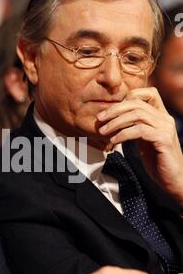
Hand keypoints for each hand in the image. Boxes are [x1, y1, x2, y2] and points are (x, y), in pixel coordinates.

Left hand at [97, 88, 182, 206]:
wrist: (174, 180)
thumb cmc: (158, 162)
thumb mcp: (144, 140)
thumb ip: (135, 128)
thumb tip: (115, 121)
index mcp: (161, 116)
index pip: (148, 93)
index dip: (128, 97)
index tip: (110, 111)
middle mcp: (165, 118)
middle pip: (137, 103)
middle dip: (115, 110)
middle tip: (100, 119)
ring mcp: (165, 128)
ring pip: (137, 115)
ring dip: (116, 122)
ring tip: (103, 132)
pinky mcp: (163, 139)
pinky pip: (139, 130)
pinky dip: (123, 134)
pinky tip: (114, 141)